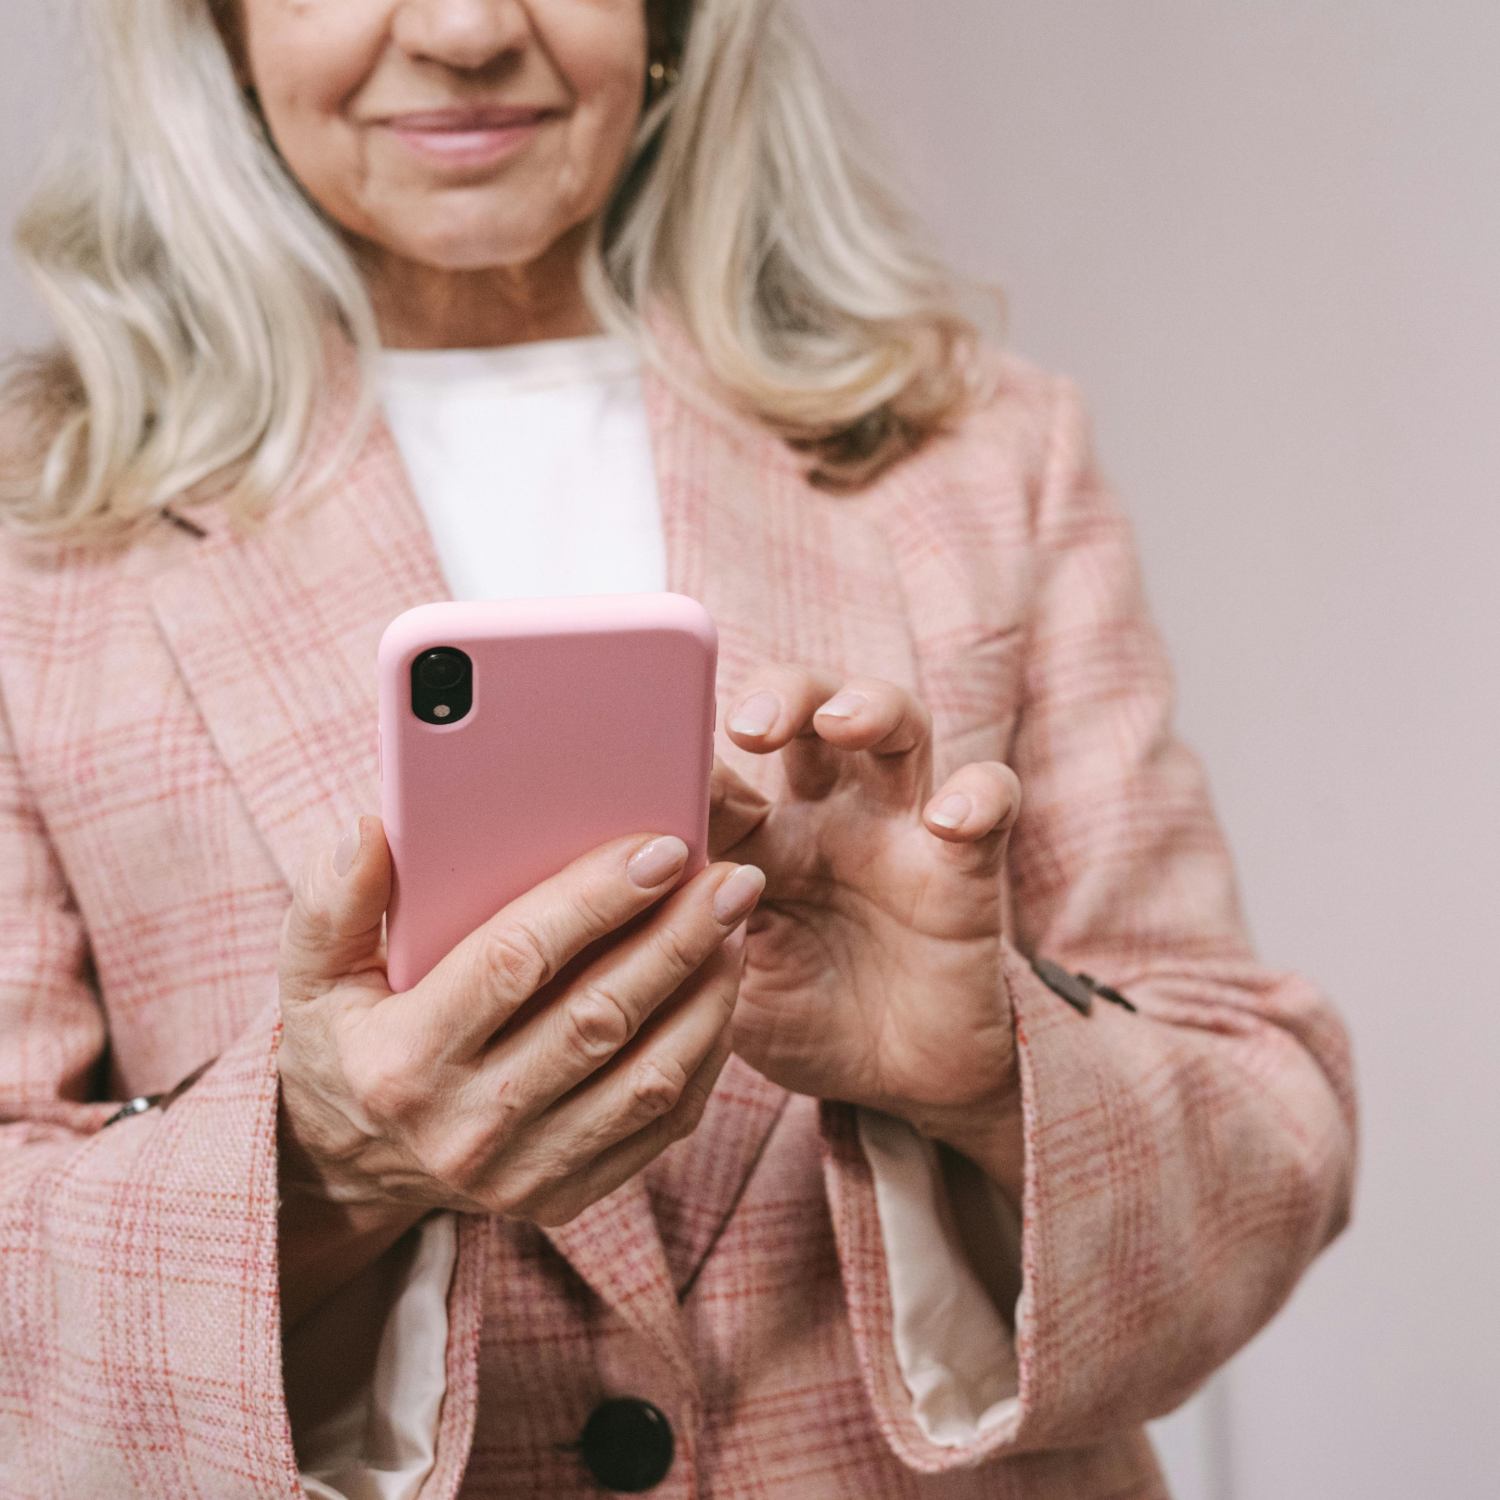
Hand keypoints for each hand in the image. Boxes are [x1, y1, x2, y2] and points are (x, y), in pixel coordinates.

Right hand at [275, 815, 764, 1230]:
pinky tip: (722, 988)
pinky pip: (662, 1124)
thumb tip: (365, 832)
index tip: (660, 846)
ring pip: (647, 1076)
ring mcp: (522, 1174)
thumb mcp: (313, 971)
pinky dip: (705, 1052)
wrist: (351, 1162)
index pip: (516, 963)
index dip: (595, 900)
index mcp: (402, 1062)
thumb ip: (334, 902)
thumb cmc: (346, 1037)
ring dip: (707, 993)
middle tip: (732, 876)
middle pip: (599, 1017)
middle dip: (678, 937)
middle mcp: (466, 1128)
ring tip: (737, 921)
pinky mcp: (568, 1197)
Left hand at [706, 667, 1022, 1147]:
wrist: (895, 1085)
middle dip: (783, 695)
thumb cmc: (800, 1019)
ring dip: (869, 707)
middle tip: (748, 724)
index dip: (696, 757)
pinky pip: (990, 801)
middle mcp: (829, 813)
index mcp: (759, 833)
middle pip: (813, 708)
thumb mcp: (722, 981)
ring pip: (899, 725)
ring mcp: (900, 830)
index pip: (726, 764)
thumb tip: (595, 897)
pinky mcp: (965, 864)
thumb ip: (674, 935)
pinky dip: (977, 798)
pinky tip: (946, 821)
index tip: (658, 764)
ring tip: (838, 722)